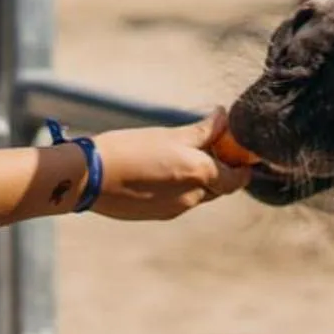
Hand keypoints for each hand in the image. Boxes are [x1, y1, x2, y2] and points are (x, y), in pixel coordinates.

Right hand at [87, 115, 251, 220]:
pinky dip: (177, 189)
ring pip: (197, 195)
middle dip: (219, 172)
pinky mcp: (155, 215)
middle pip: (218, 188)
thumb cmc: (131, 149)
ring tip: (179, 158)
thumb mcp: (170, 134)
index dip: (243, 169)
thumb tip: (223, 117)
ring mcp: (174, 209)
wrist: (90, 176)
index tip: (239, 155)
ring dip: (196, 180)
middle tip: (210, 150)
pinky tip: (159, 172)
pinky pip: (177, 202)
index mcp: (202, 175)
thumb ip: (203, 130)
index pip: (237, 180)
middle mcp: (193, 197)